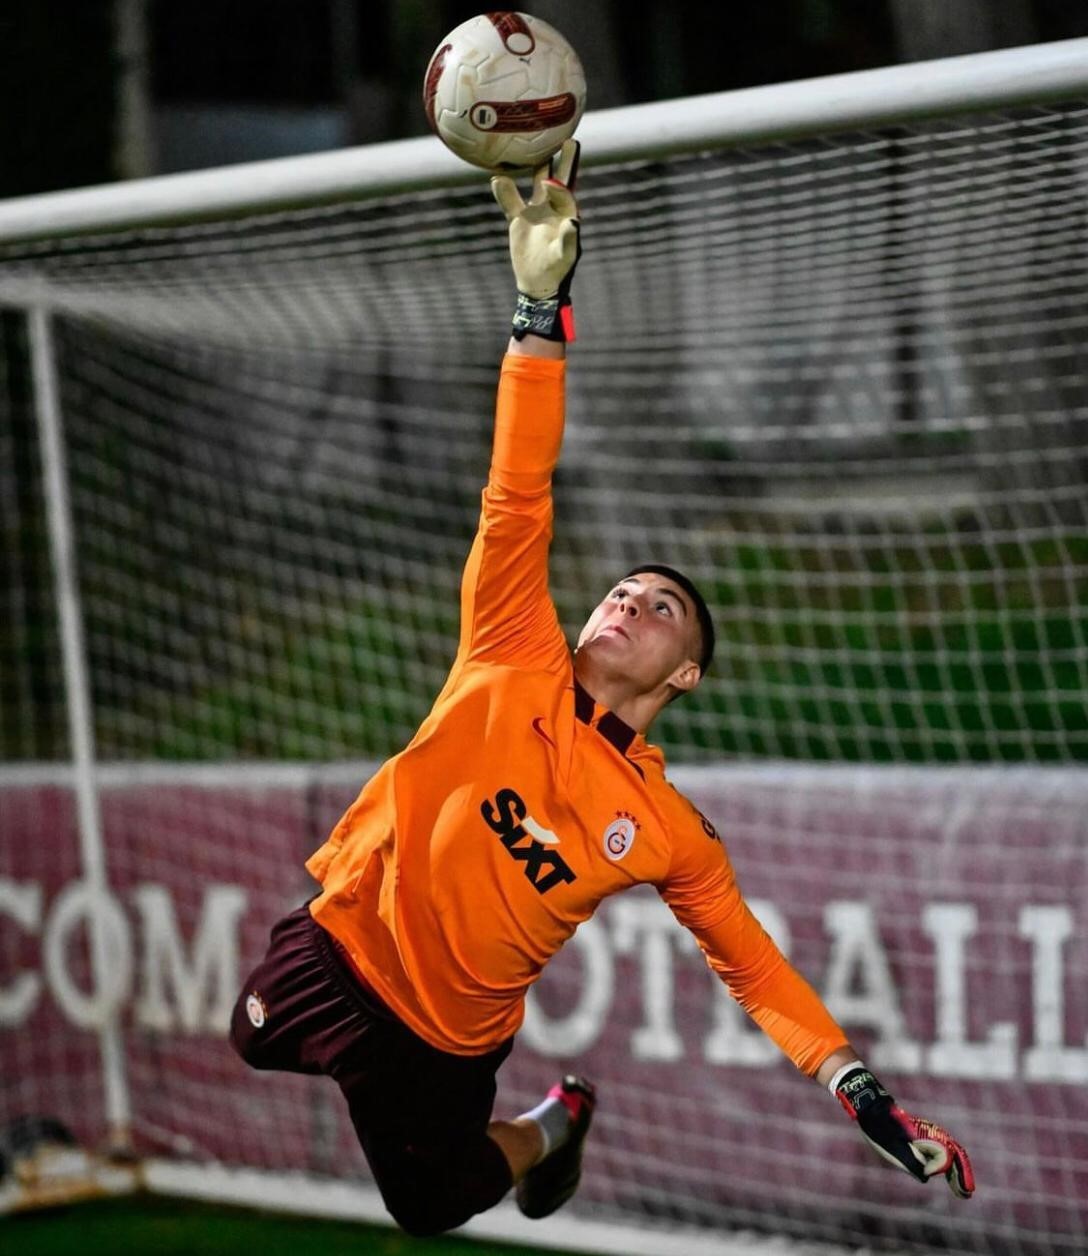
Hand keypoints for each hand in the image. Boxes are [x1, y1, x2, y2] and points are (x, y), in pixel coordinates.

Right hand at [492, 140, 580, 340]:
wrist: (537, 281)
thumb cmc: (557, 269)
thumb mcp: (565, 256)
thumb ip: (569, 239)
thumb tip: (573, 221)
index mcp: (566, 212)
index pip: (563, 191)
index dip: (557, 185)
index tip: (547, 182)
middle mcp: (552, 206)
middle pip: (555, 176)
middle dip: (560, 156)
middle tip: (564, 135)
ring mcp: (535, 210)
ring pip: (533, 181)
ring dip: (531, 163)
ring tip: (524, 141)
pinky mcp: (519, 218)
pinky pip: (510, 200)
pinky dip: (504, 190)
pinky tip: (495, 178)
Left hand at [835, 1067, 974, 1198]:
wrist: (872, 1111)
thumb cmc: (881, 1130)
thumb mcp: (893, 1149)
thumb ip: (912, 1163)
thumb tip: (927, 1175)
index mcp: (924, 1136)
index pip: (944, 1155)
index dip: (938, 1167)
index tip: (926, 1172)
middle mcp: (932, 1134)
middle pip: (955, 1155)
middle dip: (962, 1175)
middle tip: (967, 1195)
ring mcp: (930, 1135)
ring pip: (952, 1154)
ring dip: (959, 1172)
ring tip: (962, 1192)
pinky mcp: (925, 1139)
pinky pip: (944, 1152)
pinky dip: (950, 1166)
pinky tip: (951, 1179)